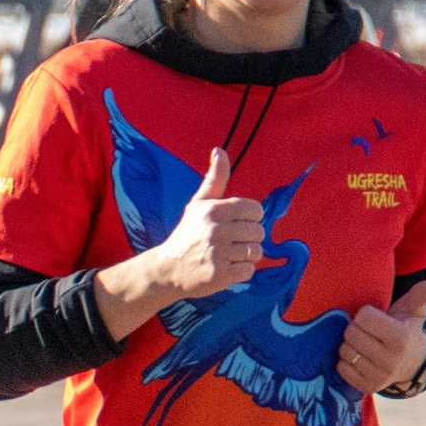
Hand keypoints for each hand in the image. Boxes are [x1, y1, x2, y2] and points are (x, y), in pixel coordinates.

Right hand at [150, 150, 266, 299]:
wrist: (166, 269)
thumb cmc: (187, 234)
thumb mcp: (198, 204)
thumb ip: (214, 179)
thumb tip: (220, 150)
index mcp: (213, 210)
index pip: (255, 210)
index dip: (251, 218)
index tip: (238, 225)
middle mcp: (215, 230)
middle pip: (258, 232)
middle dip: (249, 239)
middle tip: (231, 243)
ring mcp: (217, 253)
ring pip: (256, 252)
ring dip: (246, 256)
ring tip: (229, 256)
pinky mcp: (219, 275)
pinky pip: (249, 270)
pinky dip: (241, 271)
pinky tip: (226, 268)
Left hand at [336, 279, 425, 393]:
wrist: (411, 364)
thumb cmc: (406, 331)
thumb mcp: (413, 313)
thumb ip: (419, 296)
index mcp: (400, 338)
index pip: (363, 317)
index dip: (365, 314)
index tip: (374, 318)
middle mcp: (390, 360)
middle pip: (351, 333)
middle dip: (355, 328)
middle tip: (366, 331)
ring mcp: (378, 376)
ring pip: (344, 351)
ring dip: (349, 344)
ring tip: (363, 343)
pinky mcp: (367, 387)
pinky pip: (341, 368)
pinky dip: (345, 360)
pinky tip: (359, 357)